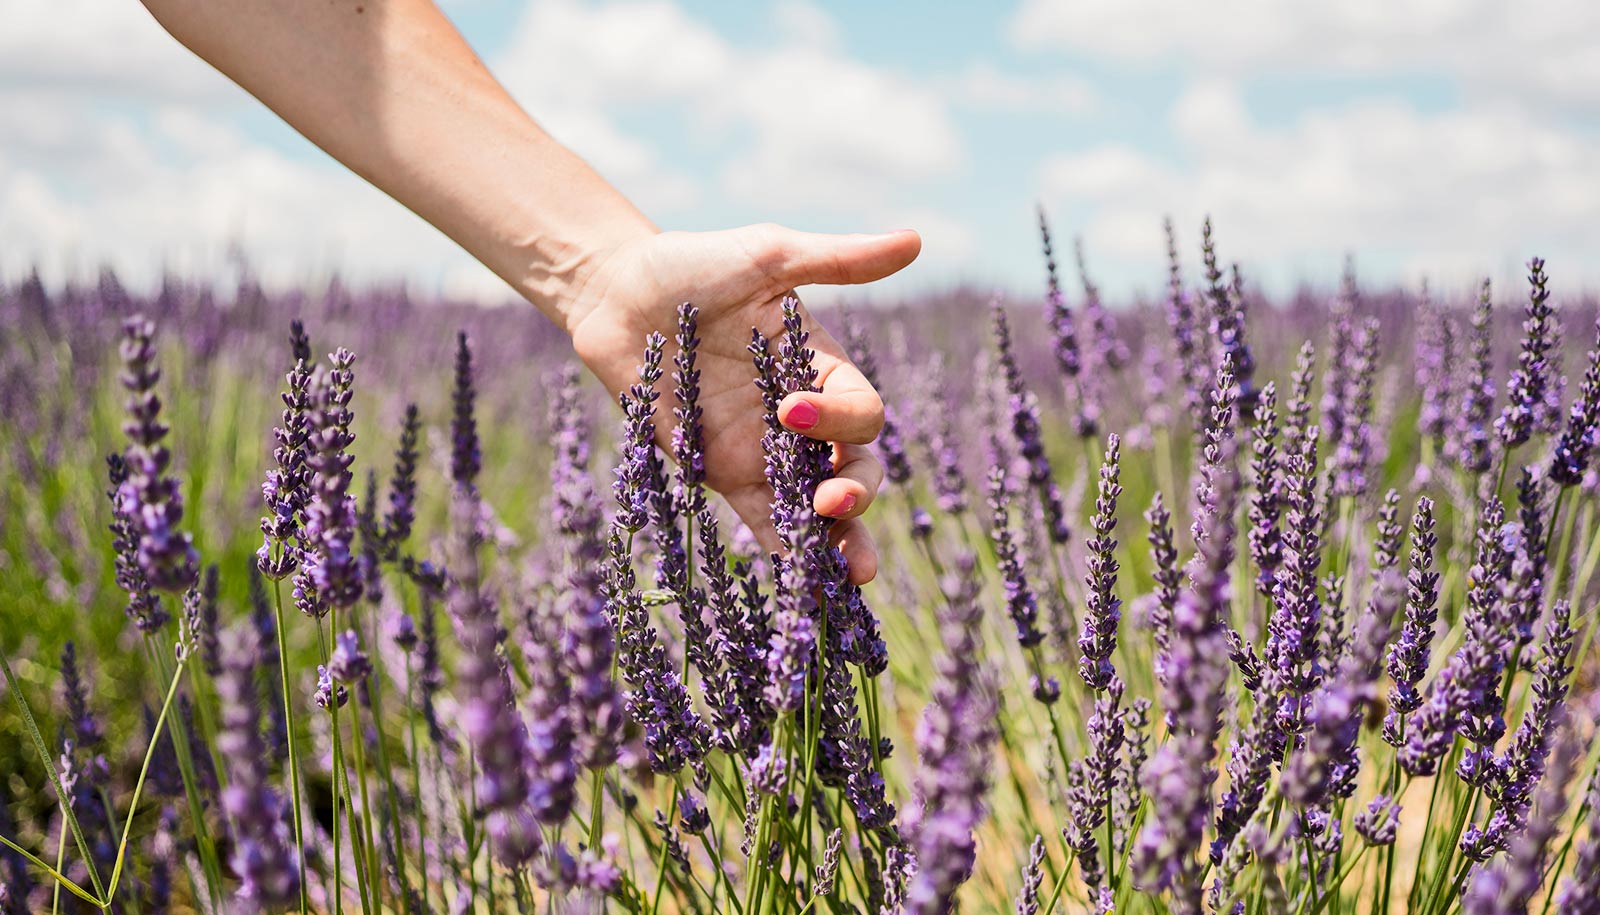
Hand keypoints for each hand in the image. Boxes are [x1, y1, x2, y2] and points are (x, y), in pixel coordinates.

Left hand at [565, 224, 921, 583]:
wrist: (616, 294)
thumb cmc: (694, 265)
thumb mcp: (768, 257)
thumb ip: (840, 261)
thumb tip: (917, 240)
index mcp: (824, 367)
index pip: (861, 412)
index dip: (842, 422)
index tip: (791, 409)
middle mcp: (803, 417)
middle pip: (855, 470)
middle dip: (856, 495)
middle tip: (833, 503)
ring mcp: (765, 452)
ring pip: (817, 509)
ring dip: (837, 543)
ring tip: (849, 577)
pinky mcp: (722, 476)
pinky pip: (765, 523)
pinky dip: (786, 555)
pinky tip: (803, 590)